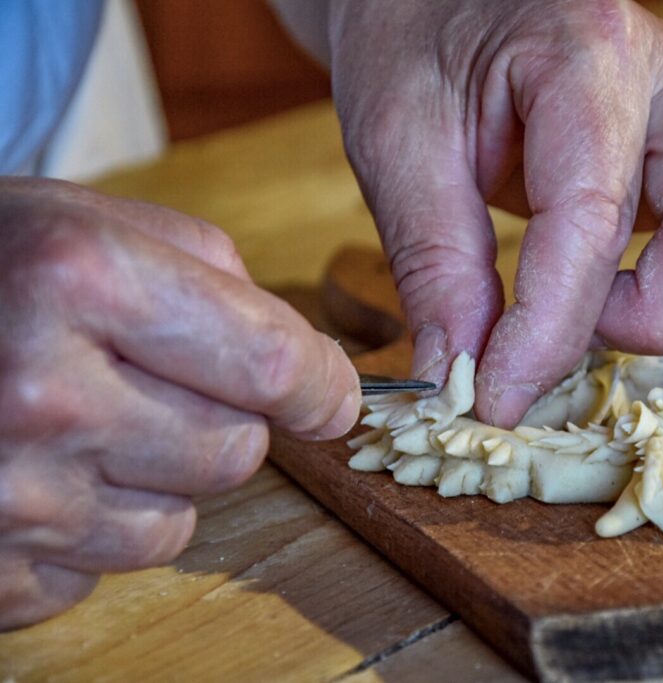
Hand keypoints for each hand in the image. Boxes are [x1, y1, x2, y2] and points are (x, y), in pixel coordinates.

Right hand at [0, 179, 359, 628]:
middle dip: (228, 422)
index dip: (322, 386)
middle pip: (237, 452)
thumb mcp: (91, 220)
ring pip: (179, 524)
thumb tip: (307, 363)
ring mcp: (10, 495)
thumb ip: (214, 274)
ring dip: (160, 481)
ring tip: (87, 426)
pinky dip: (90, 529)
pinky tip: (40, 473)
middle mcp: (44, 394)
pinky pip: (102, 569)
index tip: (331, 396)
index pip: (272, 365)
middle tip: (165, 387)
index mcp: (82, 281)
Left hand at [327, 0, 662, 426]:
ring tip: (643, 314)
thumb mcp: (399, 145)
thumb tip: (458, 378)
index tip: (498, 396)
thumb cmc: (422, 49)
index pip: (594, 220)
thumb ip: (436, 263)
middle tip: (573, 327)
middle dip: (653, 317)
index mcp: (588, 57)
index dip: (549, 333)